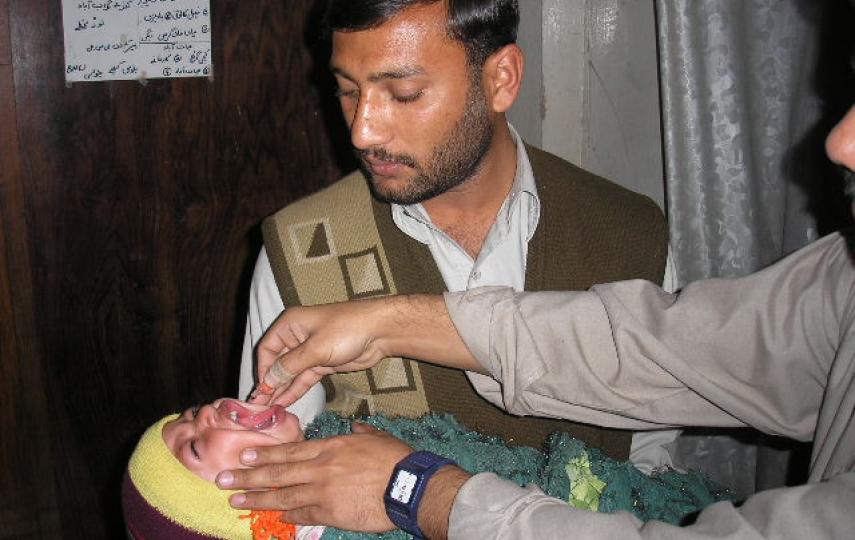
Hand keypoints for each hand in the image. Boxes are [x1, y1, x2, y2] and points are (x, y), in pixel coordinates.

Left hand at [216, 423, 412, 531]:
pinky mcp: (330, 512)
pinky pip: (303, 515)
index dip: (264, 453)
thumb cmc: (395, 459)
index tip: (244, 455)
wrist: (407, 485)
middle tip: (223, 479)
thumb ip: (362, 432)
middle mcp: (320, 467)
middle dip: (247, 476)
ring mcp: (322, 491)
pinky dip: (288, 516)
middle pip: (277, 472)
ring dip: (256, 498)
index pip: (289, 450)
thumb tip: (357, 427)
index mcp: (330, 446)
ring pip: (282, 495)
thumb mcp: (376, 437)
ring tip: (234, 501)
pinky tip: (275, 517)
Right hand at [250, 299, 394, 406]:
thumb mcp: (315, 348)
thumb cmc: (346, 330)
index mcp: (290, 325)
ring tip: (268, 410)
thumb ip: (290, 366)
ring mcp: (310, 351)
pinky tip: (284, 403)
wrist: (380, 332)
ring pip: (290, 374)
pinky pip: (304, 378)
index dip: (263, 370)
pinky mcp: (322, 363)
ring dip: (280, 390)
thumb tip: (267, 381)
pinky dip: (295, 390)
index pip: (267, 349)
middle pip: (277, 363)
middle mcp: (296, 337)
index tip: (261, 391)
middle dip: (269, 383)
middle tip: (258, 407)